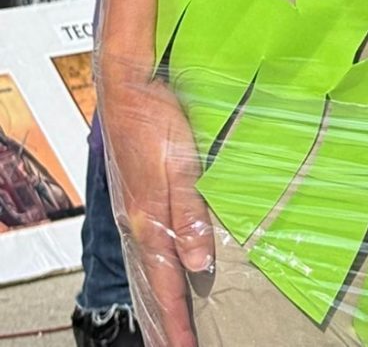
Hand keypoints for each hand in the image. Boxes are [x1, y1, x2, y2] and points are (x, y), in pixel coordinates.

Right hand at [100, 72, 211, 346]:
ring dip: (156, 303)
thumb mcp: (182, 163)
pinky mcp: (134, 199)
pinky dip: (150, 275)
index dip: (177, 319)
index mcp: (150, 220)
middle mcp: (138, 223)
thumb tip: (197, 261)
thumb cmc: (156, 120)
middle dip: (163, 322)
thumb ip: (190, 211)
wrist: (127, 89)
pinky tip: (157, 277)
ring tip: (165, 329)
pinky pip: (142, 250)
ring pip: (145, 270)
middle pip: (151, 285)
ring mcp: (133, 211)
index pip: (166, 283)